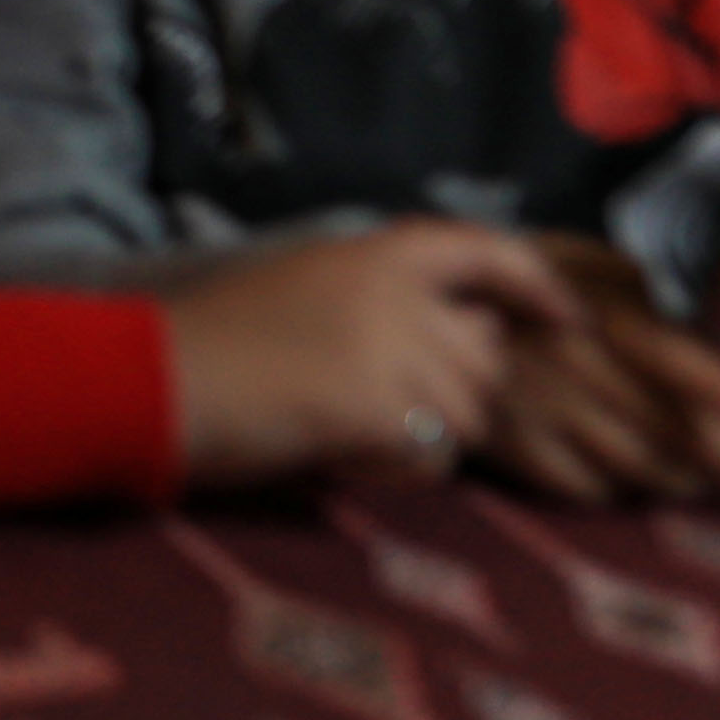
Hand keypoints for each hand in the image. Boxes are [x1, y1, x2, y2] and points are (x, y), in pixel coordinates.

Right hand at [165, 220, 575, 489]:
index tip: (566, 318)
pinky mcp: (376, 410)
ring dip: (427, 438)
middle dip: (456, 394)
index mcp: (371, 253)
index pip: (484, 250)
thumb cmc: (215, 341)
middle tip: (387, 409)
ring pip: (467, 416)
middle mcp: (392, 293)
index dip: (536, 284)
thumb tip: (467, 339)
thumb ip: (384, 299)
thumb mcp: (304, 285)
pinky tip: (346, 455)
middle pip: (484, 360)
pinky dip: (398, 469)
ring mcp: (387, 350)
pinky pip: (433, 458)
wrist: (153, 379)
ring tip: (354, 433)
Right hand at [468, 240, 719, 501]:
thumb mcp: (587, 262)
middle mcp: (568, 363)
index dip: (719, 386)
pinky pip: (587, 489)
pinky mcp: (514, 448)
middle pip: (666, 426)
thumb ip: (642, 297)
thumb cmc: (534, 280)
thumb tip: (705, 343)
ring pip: (635, 466)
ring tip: (713, 479)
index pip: (665, 353)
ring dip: (685, 478)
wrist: (430, 307)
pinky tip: (640, 483)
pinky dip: (623, 491)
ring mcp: (539, 410)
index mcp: (590, 310)